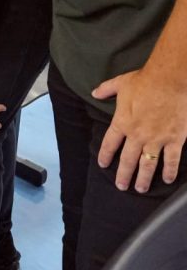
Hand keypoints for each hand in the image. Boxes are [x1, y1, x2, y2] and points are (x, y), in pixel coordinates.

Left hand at [94, 68, 186, 192]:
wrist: (170, 80)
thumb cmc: (145, 80)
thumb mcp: (121, 83)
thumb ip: (106, 89)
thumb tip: (94, 92)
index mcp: (122, 122)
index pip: (110, 144)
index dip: (105, 155)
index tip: (103, 164)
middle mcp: (137, 135)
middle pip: (127, 160)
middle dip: (123, 175)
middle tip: (121, 186)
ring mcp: (156, 139)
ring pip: (147, 165)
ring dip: (143, 179)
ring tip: (140, 189)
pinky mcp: (174, 139)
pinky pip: (171, 160)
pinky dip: (169, 171)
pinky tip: (167, 179)